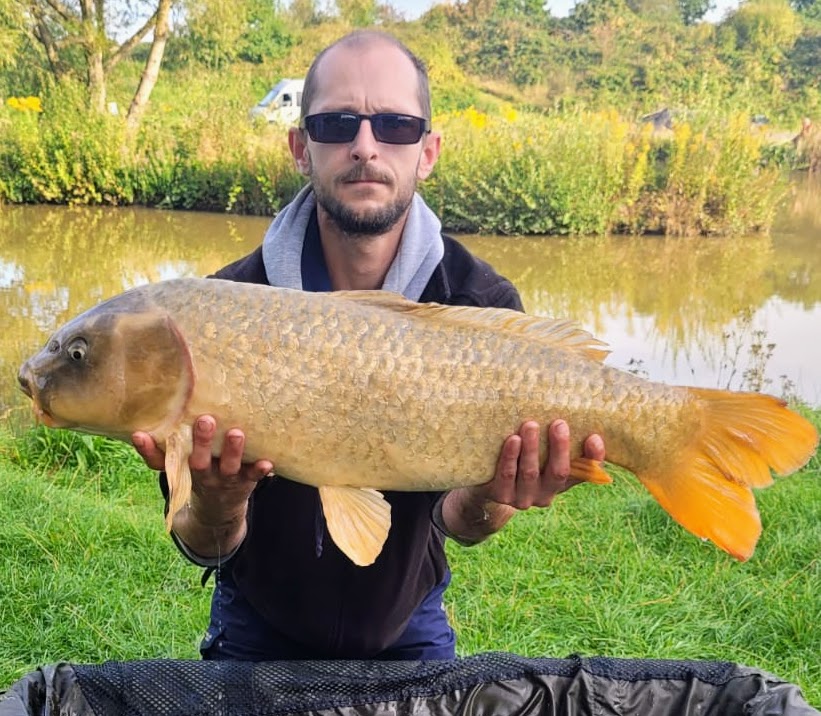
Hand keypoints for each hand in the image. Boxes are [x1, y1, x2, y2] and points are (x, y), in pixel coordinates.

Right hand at [132, 415, 272, 508]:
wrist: (219, 509)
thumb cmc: (197, 474)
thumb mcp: (175, 469)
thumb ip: (158, 453)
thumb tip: (135, 433)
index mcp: (183, 469)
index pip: (161, 462)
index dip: (147, 450)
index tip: (139, 434)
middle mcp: (203, 475)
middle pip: (200, 461)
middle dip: (202, 442)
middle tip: (205, 420)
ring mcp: (226, 479)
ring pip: (229, 467)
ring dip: (233, 451)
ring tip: (236, 433)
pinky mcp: (246, 481)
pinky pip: (253, 477)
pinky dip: (260, 470)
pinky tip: (267, 462)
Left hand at [440, 420, 605, 544]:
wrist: (487, 484)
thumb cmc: (521, 458)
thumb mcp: (542, 452)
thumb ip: (556, 437)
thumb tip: (571, 404)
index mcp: (562, 482)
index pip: (586, 472)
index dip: (594, 458)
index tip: (595, 437)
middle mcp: (547, 494)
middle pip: (559, 473)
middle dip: (559, 447)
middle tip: (558, 423)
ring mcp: (523, 498)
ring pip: (530, 473)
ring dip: (532, 448)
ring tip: (531, 425)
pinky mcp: (501, 495)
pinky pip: (506, 475)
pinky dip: (510, 457)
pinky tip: (513, 439)